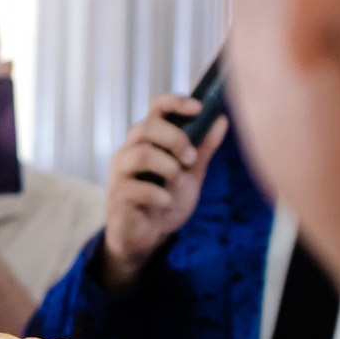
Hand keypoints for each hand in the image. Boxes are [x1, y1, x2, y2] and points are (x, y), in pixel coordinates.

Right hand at [101, 101, 229, 289]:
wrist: (149, 236)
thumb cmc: (166, 199)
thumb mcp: (191, 173)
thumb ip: (203, 148)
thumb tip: (222, 119)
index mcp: (148, 140)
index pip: (156, 108)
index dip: (176, 102)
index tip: (199, 107)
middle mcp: (130, 151)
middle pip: (147, 127)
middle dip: (174, 139)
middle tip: (191, 158)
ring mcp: (120, 173)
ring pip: (139, 154)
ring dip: (167, 166)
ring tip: (178, 180)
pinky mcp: (117, 197)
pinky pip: (135, 188)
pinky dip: (157, 194)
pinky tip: (166, 202)